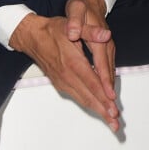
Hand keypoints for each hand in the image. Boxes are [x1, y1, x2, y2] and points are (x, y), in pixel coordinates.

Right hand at [9, 0, 119, 132]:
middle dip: (103, 111)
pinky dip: (88, 104)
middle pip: (89, 96)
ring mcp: (63, 82)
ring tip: (110, 121)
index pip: (92, 83)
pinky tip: (96, 108)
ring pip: (83, 99)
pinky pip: (76, 96)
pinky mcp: (60, 84)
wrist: (33, 37)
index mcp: (73, 62)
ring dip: (97, 111)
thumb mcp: (72, 25)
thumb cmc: (53, 30)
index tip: (114, 108)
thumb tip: (106, 35)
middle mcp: (67, 76)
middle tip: (116, 124)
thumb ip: (91, 31)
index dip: (104, 96)